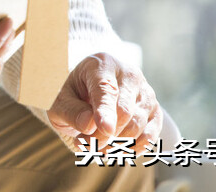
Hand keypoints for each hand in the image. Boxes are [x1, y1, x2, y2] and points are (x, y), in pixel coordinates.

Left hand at [48, 53, 162, 150]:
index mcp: (103, 65)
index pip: (106, 89)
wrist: (91, 94)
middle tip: (86, 145)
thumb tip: (90, 125)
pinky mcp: (155, 112)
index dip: (106, 111)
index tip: (105, 129)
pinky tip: (115, 150)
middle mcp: (129, 75)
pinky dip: (132, 148)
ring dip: (116, 144)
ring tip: (94, 147)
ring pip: (138, 125)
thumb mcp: (60, 100)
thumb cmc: (73, 95)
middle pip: (125, 111)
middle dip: (105, 135)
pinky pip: (149, 136)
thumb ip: (71, 111)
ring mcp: (146, 93)